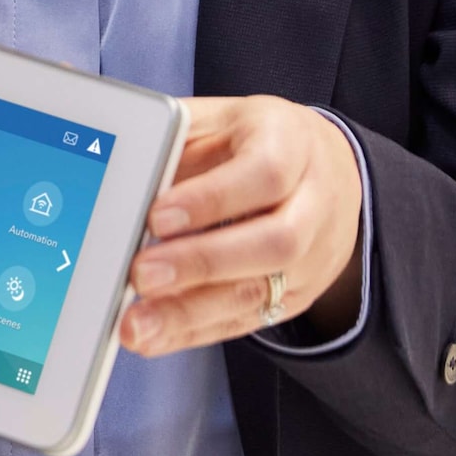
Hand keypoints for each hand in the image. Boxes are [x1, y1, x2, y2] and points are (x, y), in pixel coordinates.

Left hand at [122, 96, 362, 354]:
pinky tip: (155, 335)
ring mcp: (311, 257)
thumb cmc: (257, 141)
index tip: (157, 217)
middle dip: (202, 263)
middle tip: (141, 275)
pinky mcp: (296, 296)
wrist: (330, 170)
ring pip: (259, 292)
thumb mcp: (223, 120)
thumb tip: (124, 177)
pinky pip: (245, 321)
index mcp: (293, 143)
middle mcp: (313, 204)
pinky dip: (193, 331)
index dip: (212, 199)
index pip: (266, 173)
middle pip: (274, 242)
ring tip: (136, 323)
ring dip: (191, 313)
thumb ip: (177, 139)